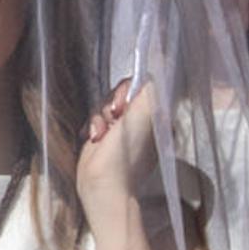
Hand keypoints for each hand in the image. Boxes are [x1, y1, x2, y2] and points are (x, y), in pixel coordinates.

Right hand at [76, 79, 158, 207]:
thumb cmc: (126, 153)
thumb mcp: (143, 117)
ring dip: (99, 117)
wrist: (104, 185)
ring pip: (105, 105)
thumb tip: (156, 65)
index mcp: (156, 117)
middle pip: (121, 94)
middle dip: (110, 105)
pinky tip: (92, 138)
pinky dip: (92, 126)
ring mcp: (123, 130)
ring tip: (101, 135)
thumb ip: (149, 91)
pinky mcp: (105, 137)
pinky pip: (96, 118)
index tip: (121, 105)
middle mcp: (142, 122)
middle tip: (112, 119)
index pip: (141, 87)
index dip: (126, 91)